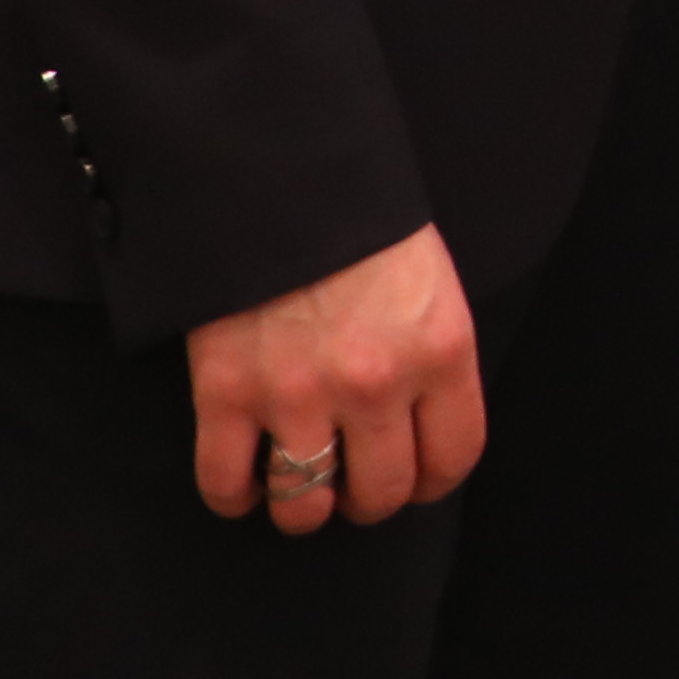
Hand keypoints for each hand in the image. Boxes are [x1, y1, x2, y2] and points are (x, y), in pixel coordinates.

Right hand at [182, 224, 483, 537]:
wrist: (278, 172)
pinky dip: (233, 496)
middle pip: (380, 494)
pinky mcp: (225, 394)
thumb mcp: (429, 282)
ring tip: (297, 480)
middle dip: (366, 498)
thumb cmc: (359, 223)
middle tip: (351, 482)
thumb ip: (430, 356)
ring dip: (302, 504)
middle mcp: (376, 384)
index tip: (412, 478)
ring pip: (305, 506)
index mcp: (440, 351)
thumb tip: (420, 426)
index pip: (453, 458)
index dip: (430, 481)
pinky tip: (243, 482)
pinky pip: (226, 484)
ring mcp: (297, 394)